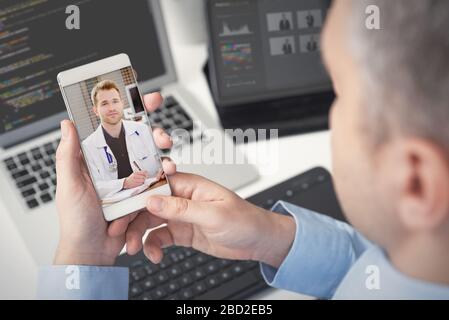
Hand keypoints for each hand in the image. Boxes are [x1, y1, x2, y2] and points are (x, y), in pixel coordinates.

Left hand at [54, 92, 176, 265]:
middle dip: (153, 131)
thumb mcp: (68, 186)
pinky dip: (166, 176)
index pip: (110, 127)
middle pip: (138, 139)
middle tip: (161, 135)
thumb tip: (67, 125)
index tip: (138, 93)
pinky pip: (157, 180)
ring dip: (163, 155)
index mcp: (95, 159)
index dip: (125, 109)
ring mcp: (130, 179)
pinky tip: (168, 176)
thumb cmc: (76, 221)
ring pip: (152, 157)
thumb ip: (68, 156)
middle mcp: (115, 165)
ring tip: (167, 162)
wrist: (92, 252)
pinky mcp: (142, 194)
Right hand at [125, 173, 295, 268]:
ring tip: (135, 251)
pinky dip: (153, 247)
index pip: (154, 184)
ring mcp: (180, 215)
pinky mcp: (181, 232)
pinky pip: (159, 238)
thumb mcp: (213, 214)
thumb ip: (181, 208)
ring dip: (138, 236)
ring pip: (149, 222)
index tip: (118, 207)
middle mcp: (181, 198)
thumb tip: (152, 201)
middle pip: (146, 204)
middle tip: (119, 234)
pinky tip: (154, 256)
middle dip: (130, 219)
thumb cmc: (244, 220)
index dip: (134, 194)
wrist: (257, 241)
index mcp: (188, 184)